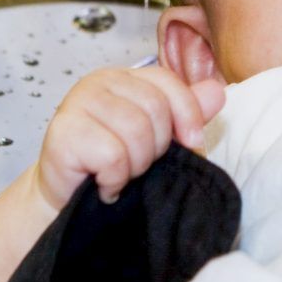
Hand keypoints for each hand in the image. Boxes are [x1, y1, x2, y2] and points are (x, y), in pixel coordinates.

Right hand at [35, 65, 225, 206]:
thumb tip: (217, 91)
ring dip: (134, 166)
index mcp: (123, 78)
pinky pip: (113, 156)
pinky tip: (102, 184)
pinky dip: (114, 179)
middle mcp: (98, 82)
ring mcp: (77, 103)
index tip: (191, 143)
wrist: (67, 202)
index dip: (188, 114)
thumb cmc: (109, 167)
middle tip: (136, 165)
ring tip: (118, 174)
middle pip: (155, 108)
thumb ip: (185, 112)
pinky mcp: (64, 131)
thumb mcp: (155, 137)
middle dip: (155, 148)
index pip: (168, 82)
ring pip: (136, 132)